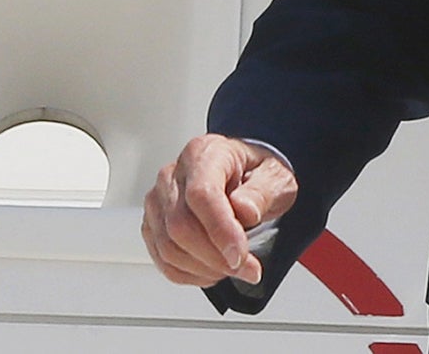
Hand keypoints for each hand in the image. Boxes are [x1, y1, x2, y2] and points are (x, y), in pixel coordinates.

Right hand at [142, 134, 297, 286]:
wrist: (244, 175)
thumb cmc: (256, 173)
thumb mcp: (274, 177)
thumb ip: (261, 192)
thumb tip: (243, 211)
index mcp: (204, 154)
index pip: (201, 194)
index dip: (219, 230)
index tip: (239, 255)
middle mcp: (173, 175)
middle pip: (180, 225)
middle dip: (215, 257)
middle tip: (247, 268)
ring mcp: (158, 201)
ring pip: (168, 247)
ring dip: (204, 269)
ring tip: (233, 269)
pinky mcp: (154, 225)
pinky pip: (163, 260)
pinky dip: (190, 275)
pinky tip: (213, 271)